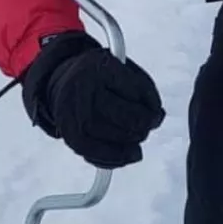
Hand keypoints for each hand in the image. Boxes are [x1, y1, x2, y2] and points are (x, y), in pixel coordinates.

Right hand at [21, 32, 164, 166]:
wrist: (65, 82)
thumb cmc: (101, 78)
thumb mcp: (122, 70)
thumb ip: (143, 89)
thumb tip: (156, 117)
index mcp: (98, 65)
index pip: (135, 88)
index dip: (152, 103)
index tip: (157, 110)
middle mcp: (80, 85)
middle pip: (122, 114)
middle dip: (143, 124)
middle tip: (150, 124)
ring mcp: (70, 110)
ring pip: (105, 134)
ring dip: (130, 143)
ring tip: (139, 139)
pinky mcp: (67, 132)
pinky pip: (89, 150)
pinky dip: (112, 158)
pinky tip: (127, 156)